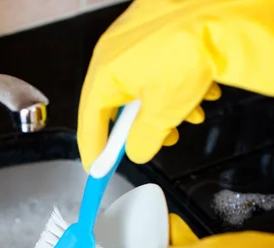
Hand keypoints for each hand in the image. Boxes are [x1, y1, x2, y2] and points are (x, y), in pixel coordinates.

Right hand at [78, 0, 273, 169]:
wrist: (221, 7)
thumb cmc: (187, 54)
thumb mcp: (164, 113)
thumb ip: (144, 140)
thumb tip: (138, 152)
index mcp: (105, 73)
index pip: (90, 120)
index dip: (94, 148)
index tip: (95, 168)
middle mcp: (113, 51)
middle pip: (117, 104)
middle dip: (137, 129)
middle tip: (148, 146)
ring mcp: (134, 36)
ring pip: (140, 86)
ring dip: (162, 110)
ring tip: (185, 121)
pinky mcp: (157, 28)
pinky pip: (156, 67)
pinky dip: (173, 88)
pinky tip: (197, 97)